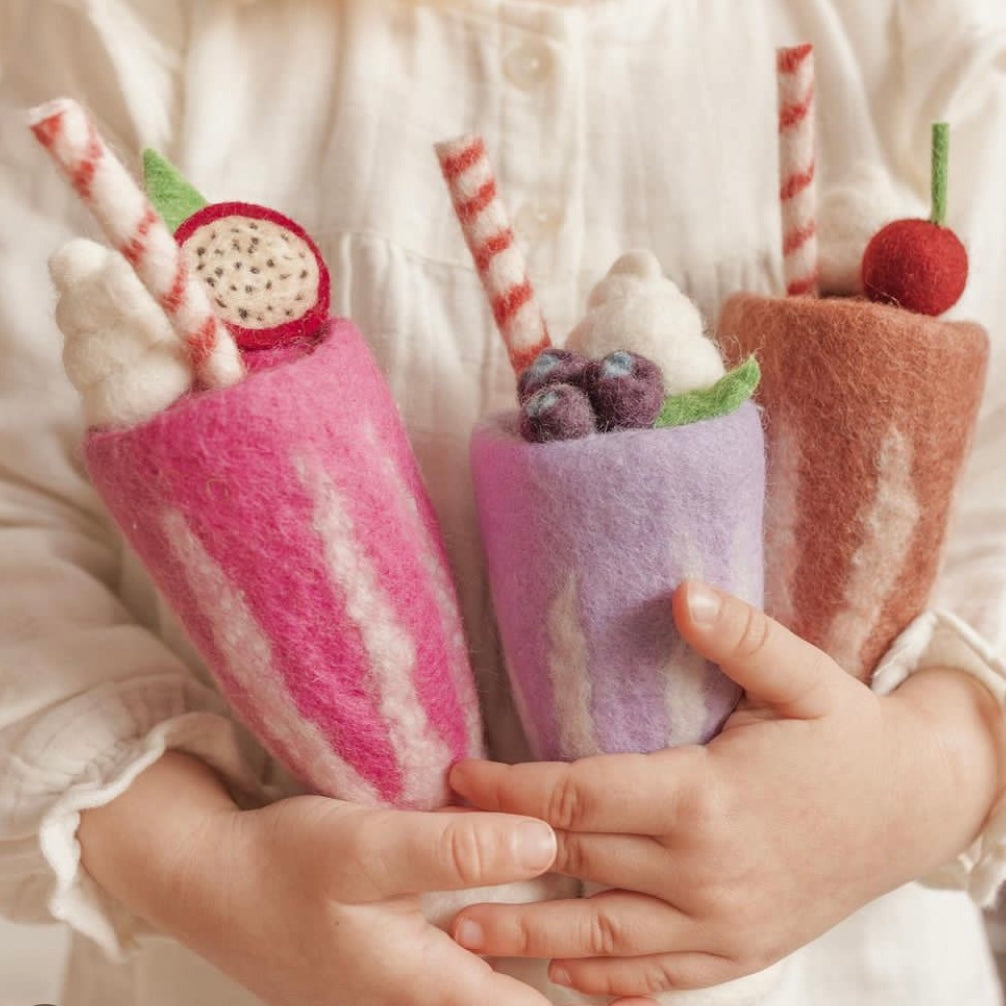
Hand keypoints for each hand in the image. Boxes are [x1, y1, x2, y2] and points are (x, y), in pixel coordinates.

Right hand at [79, 752, 628, 1005]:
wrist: (212, 881)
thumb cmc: (285, 867)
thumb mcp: (368, 847)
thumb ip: (455, 849)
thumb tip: (544, 844)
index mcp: (429, 988)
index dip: (597, 995)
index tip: (651, 986)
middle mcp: (423, 1001)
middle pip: (520, 999)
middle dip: (575, 970)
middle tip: (644, 945)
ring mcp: (408, 988)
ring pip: (495, 984)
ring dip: (542, 955)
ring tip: (602, 916)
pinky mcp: (398, 964)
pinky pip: (469, 967)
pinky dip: (506, 943)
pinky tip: (523, 904)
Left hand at [448, 581, 1004, 996]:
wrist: (920, 806)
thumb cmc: (852, 735)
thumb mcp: (805, 676)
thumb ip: (739, 635)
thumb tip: (681, 588)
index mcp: (705, 797)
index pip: (577, 798)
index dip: (509, 790)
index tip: (459, 776)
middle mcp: (705, 871)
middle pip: (576, 864)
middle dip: (499, 856)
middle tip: (430, 849)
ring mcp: (723, 924)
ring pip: (603, 940)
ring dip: (528, 939)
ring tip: (460, 935)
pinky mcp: (742, 952)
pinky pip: (659, 979)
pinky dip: (603, 983)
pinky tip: (559, 976)